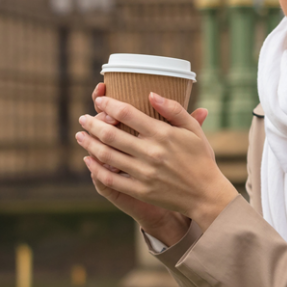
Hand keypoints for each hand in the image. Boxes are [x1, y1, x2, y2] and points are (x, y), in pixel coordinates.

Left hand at [79, 84, 236, 241]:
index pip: (128, 114)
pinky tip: (89, 161)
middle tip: (83, 118)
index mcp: (163, 134)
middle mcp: (151, 152)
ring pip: (106, 155)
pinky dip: (95, 169)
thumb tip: (151, 93)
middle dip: (92, 123)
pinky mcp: (139, 189)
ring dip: (89, 144)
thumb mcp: (194, 130)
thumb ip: (174, 110)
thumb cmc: (201, 158)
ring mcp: (143, 172)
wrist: (205, 193)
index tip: (99, 100)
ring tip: (80, 135)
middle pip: (111, 134)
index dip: (109, 104)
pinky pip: (110, 178)